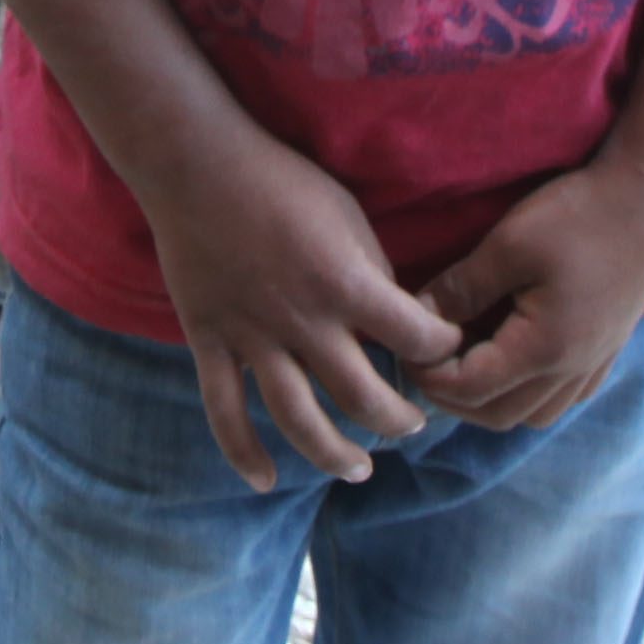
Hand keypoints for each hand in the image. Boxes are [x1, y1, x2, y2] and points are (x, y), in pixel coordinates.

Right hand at [135, 125, 461, 488]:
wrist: (197, 162)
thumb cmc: (282, 179)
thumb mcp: (348, 214)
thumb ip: (372, 273)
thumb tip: (393, 320)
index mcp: (346, 284)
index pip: (414, 340)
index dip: (442, 349)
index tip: (447, 350)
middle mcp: (303, 322)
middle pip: (364, 398)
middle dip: (399, 419)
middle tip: (412, 423)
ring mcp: (252, 337)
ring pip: (300, 420)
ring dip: (335, 454)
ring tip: (359, 467)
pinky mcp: (209, 340)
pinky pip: (224, 411)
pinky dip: (243, 452)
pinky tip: (266, 480)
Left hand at [413, 152, 643, 430]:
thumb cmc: (580, 215)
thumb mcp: (509, 244)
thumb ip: (461, 287)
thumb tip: (418, 317)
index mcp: (544, 350)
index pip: (469, 389)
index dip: (428, 375)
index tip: (404, 347)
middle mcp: (571, 370)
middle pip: (498, 416)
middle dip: (453, 398)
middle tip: (424, 361)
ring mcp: (594, 364)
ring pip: (532, 415)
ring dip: (491, 401)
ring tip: (463, 364)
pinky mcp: (607, 350)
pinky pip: (562, 398)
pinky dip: (528, 395)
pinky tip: (512, 362)